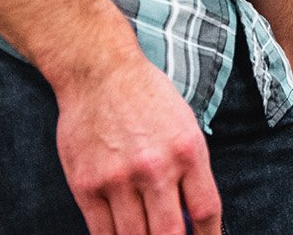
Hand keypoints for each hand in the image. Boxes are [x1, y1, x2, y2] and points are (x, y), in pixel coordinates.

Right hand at [53, 56, 222, 234]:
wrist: (98, 74)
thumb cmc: (147, 98)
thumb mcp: (185, 127)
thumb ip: (191, 171)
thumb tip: (194, 219)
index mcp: (187, 151)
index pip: (205, 210)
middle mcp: (155, 168)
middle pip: (171, 234)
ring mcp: (118, 180)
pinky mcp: (86, 186)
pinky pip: (102, 232)